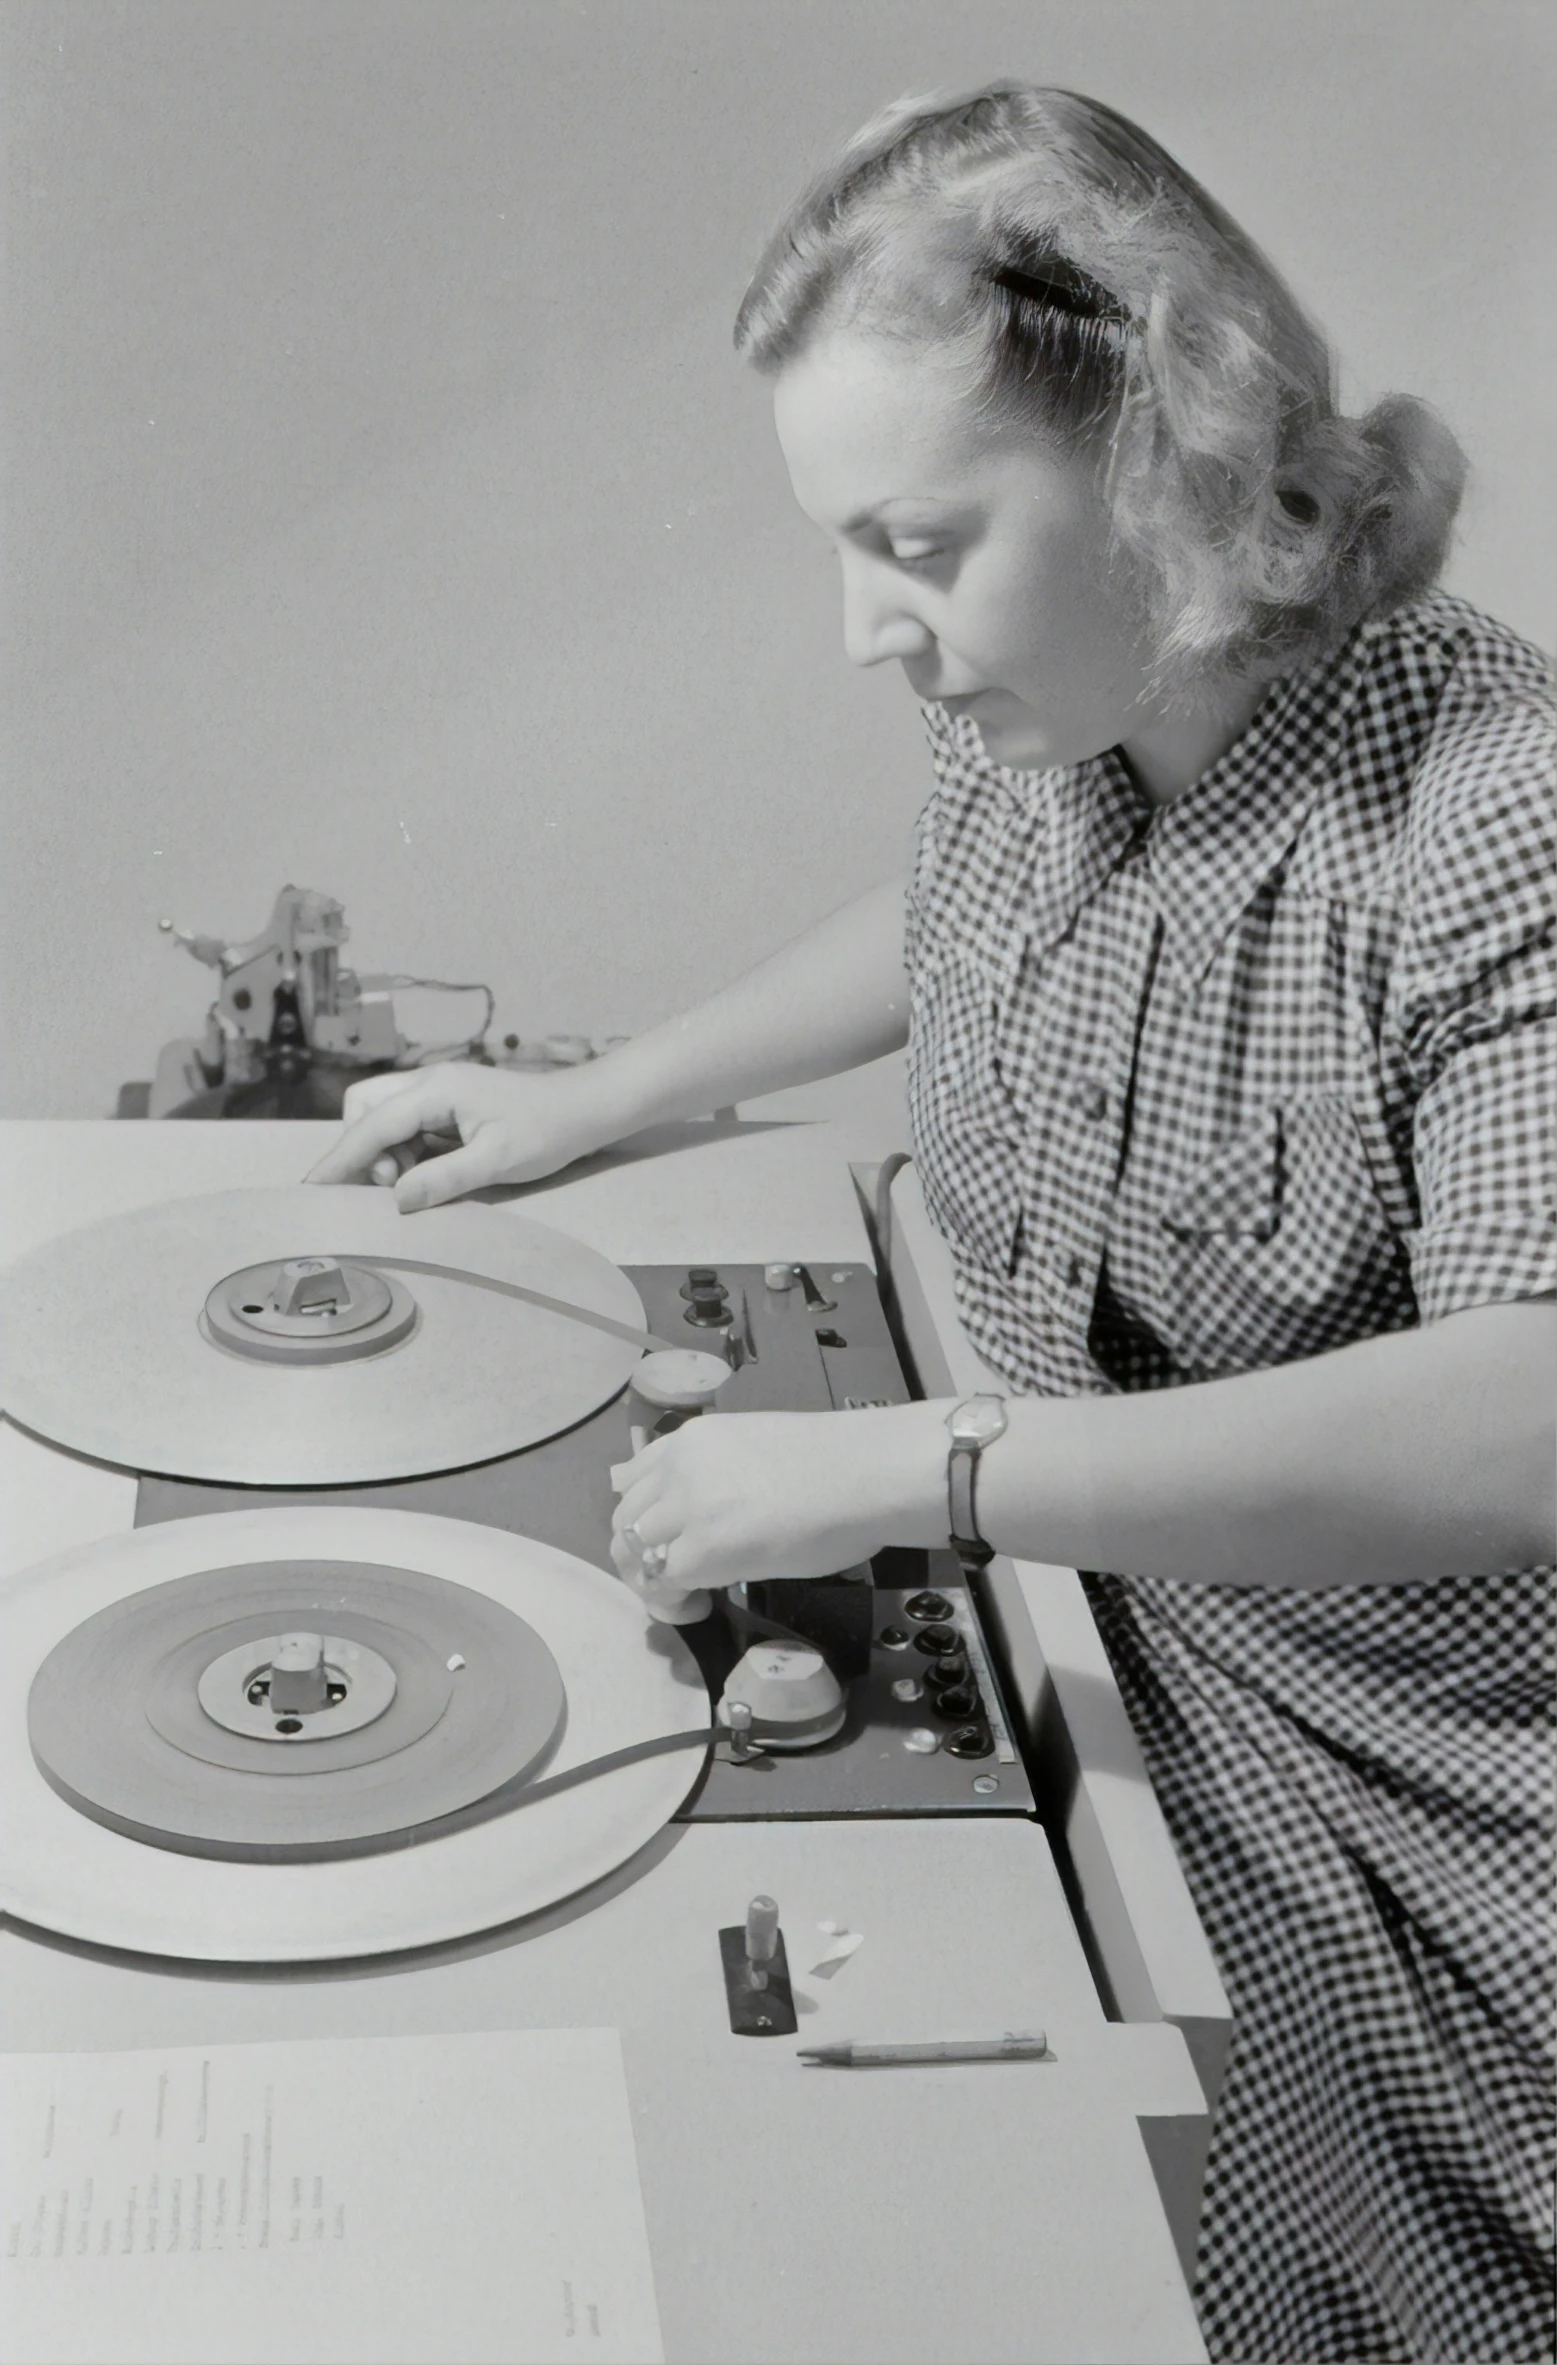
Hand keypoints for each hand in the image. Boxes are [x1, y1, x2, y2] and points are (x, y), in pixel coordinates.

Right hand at [303, 1062, 616, 1209]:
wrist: (582, 1111)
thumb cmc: (546, 1132)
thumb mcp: (497, 1160)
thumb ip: (444, 1178)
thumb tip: (397, 1199)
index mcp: (436, 1089)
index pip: (372, 1125)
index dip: (341, 1158)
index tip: (312, 1188)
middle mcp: (428, 1083)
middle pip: (365, 1109)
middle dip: (364, 1148)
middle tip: (395, 1184)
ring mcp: (437, 1093)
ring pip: (383, 1118)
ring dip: (387, 1152)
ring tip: (416, 1182)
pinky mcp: (447, 1107)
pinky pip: (407, 1127)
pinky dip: (405, 1152)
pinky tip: (429, 1173)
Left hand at [609, 1404, 944, 1592]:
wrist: (864, 1473)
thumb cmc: (833, 1464)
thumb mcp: (754, 1449)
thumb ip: (718, 1472)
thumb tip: (711, 1506)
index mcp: (692, 1440)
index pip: (631, 1480)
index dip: (643, 1517)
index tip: (667, 1540)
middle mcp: (678, 1467)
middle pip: (625, 1520)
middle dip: (641, 1555)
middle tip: (677, 1579)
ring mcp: (686, 1507)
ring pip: (633, 1553)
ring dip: (652, 1581)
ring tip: (687, 1597)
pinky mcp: (703, 1549)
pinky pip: (663, 1583)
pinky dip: (673, 1602)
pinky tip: (699, 1607)